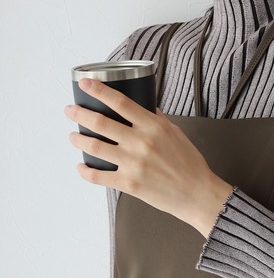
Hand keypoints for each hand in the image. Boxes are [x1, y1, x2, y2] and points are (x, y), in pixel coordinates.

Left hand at [64, 78, 232, 237]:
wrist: (197, 193)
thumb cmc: (190, 164)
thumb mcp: (177, 133)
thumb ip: (158, 119)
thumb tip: (144, 107)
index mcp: (153, 126)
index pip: (120, 102)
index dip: (98, 91)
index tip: (85, 84)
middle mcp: (141, 142)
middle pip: (100, 122)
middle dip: (79, 114)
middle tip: (70, 111)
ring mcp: (133, 164)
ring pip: (94, 146)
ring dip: (77, 139)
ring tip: (73, 136)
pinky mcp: (129, 184)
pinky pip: (98, 176)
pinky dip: (85, 171)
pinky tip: (81, 166)